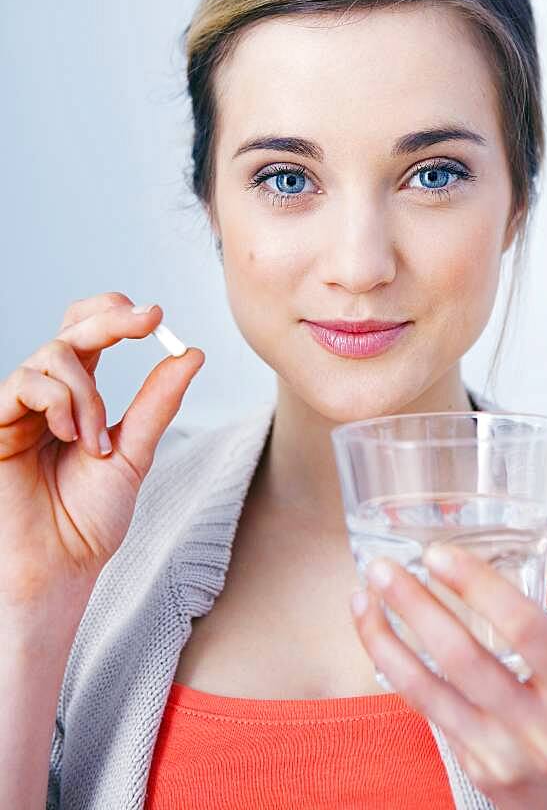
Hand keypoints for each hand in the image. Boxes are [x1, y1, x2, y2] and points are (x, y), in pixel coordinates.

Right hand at [0, 292, 204, 633]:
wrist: (60, 568)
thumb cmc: (89, 520)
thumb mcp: (133, 453)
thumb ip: (156, 403)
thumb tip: (191, 355)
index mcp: (79, 396)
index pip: (90, 332)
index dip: (117, 314)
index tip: (156, 318)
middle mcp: (48, 394)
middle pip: (72, 329)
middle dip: (113, 318)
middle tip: (149, 320)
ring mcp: (20, 407)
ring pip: (54, 355)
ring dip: (89, 393)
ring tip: (96, 442)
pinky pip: (26, 384)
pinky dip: (60, 403)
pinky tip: (70, 438)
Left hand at [350, 539, 546, 808]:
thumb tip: (537, 538)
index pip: (523, 625)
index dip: (474, 583)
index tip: (438, 553)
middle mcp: (545, 729)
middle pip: (462, 656)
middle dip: (413, 604)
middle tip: (383, 568)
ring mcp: (507, 758)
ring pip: (428, 692)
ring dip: (386, 639)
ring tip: (363, 599)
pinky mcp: (482, 775)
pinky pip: (431, 715)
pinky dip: (400, 673)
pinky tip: (384, 640)